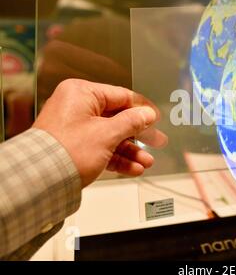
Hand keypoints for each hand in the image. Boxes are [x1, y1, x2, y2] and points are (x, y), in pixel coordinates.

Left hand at [33, 79, 167, 186]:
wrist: (40, 180)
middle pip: (117, 118)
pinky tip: (133, 168)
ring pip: (110, 136)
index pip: (121, 96)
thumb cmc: (66, 151)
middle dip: (139, 135)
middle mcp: (77, 108)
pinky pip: (101, 149)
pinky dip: (117, 158)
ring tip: (146, 162)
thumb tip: (147, 114)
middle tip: (157, 141)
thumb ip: (132, 122)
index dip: (142, 108)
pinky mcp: (74, 147)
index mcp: (82, 94)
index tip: (156, 118)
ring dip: (130, 150)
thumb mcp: (107, 133)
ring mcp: (75, 128)